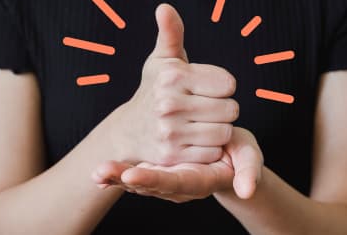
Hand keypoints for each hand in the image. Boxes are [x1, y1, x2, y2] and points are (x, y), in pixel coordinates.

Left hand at [93, 127, 262, 200]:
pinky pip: (135, 177)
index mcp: (200, 180)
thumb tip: (247, 190)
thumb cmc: (240, 156)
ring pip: (138, 184)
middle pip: (150, 186)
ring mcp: (166, 182)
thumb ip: (249, 172)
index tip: (134, 175)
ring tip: (96, 173)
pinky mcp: (157, 175)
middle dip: (125, 180)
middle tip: (102, 172)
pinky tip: (97, 175)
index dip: (155, 179)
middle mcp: (180, 186)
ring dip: (116, 178)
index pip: (175, 181)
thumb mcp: (249, 159)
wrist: (229, 158)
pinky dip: (116, 176)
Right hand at [109, 4, 238, 165]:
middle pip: (231, 109)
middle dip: (223, 108)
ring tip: (201, 123)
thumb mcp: (162, 60)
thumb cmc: (154, 90)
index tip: (206, 88)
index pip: (229, 83)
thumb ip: (171, 33)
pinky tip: (195, 140)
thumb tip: (164, 7)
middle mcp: (169, 104)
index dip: (223, 86)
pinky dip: (210, 148)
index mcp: (173, 76)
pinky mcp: (173, 156)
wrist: (129, 131)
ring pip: (225, 131)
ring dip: (219, 129)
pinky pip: (213, 152)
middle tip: (205, 108)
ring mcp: (170, 132)